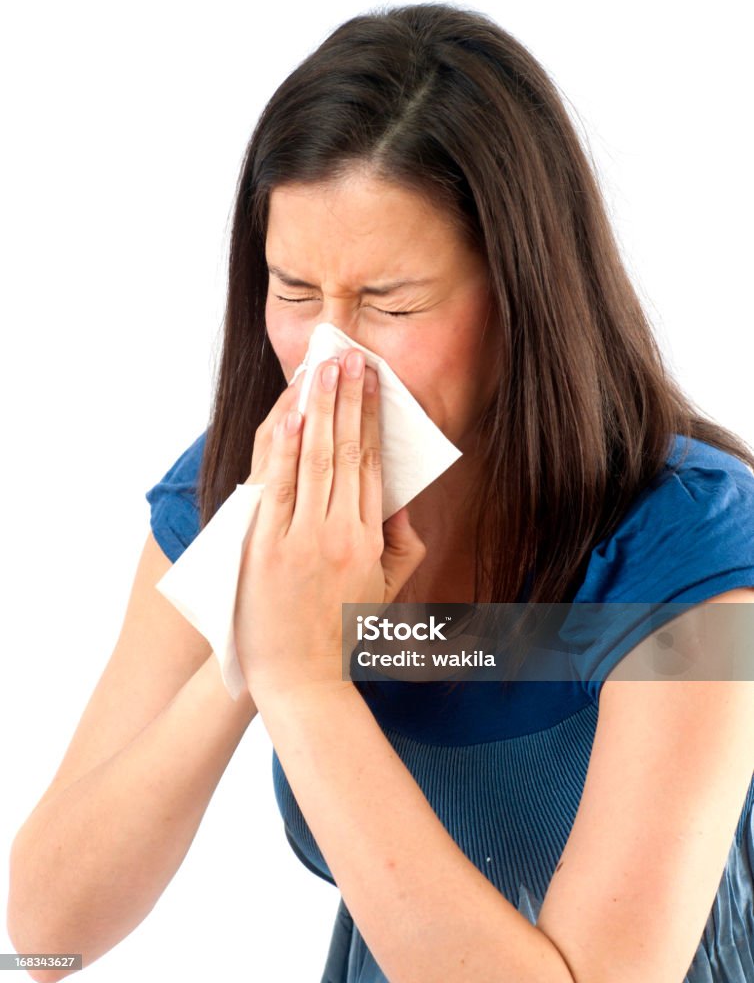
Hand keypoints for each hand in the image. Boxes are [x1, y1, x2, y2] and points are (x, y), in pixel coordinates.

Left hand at [235, 348, 426, 698]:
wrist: (299, 680)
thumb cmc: (342, 634)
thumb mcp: (387, 592)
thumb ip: (404, 546)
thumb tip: (403, 503)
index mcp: (370, 540)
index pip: (374, 465)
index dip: (373, 420)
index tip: (373, 384)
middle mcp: (339, 533)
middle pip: (347, 452)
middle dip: (349, 400)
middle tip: (352, 358)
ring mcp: (300, 539)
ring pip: (313, 460)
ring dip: (318, 410)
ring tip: (323, 368)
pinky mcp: (265, 548)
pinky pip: (278, 488)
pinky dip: (284, 448)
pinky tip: (291, 413)